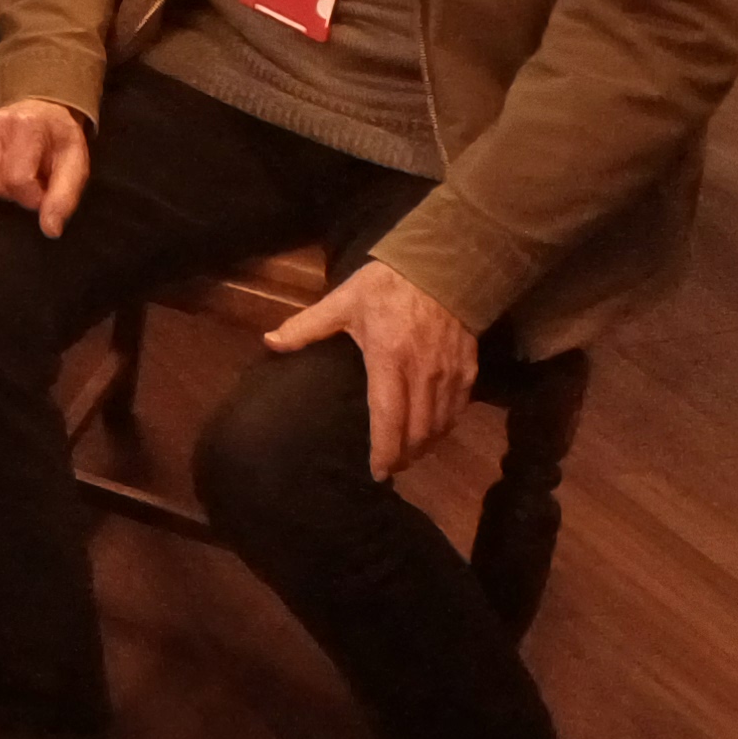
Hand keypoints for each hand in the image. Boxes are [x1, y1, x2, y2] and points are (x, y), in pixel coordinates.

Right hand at [0, 99, 90, 235]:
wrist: (42, 112)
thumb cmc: (58, 142)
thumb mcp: (75, 167)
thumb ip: (63, 198)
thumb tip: (51, 229)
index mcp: (27, 126)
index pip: (17, 181)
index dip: (32, 197)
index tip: (43, 189)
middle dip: (12, 193)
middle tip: (28, 180)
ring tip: (10, 172)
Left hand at [264, 258, 478, 479]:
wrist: (443, 265)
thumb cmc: (387, 285)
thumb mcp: (343, 302)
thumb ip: (306, 327)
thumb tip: (269, 342)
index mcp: (389, 359)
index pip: (387, 418)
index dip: (383, 450)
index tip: (376, 473)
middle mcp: (423, 374)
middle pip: (417, 431)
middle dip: (403, 456)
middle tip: (389, 468)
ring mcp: (449, 374)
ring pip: (439, 425)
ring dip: (424, 446)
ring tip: (407, 456)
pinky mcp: (468, 370)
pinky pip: (458, 410)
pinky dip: (444, 427)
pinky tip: (432, 433)